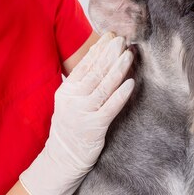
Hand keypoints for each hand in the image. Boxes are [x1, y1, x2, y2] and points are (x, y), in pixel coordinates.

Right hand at [19, 32, 134, 194]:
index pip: (84, 65)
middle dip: (109, 54)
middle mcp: (73, 100)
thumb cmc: (71, 127)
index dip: (98, 49)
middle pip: (94, 72)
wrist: (63, 158)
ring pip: (103, 86)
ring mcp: (83, 113)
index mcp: (66, 91)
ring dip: (118, 68)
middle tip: (122, 39)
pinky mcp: (95, 127)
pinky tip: (131, 83)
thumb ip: (81, 84)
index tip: (110, 36)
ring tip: (129, 54)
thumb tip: (100, 60)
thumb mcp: (69, 102)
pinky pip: (110, 107)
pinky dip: (121, 94)